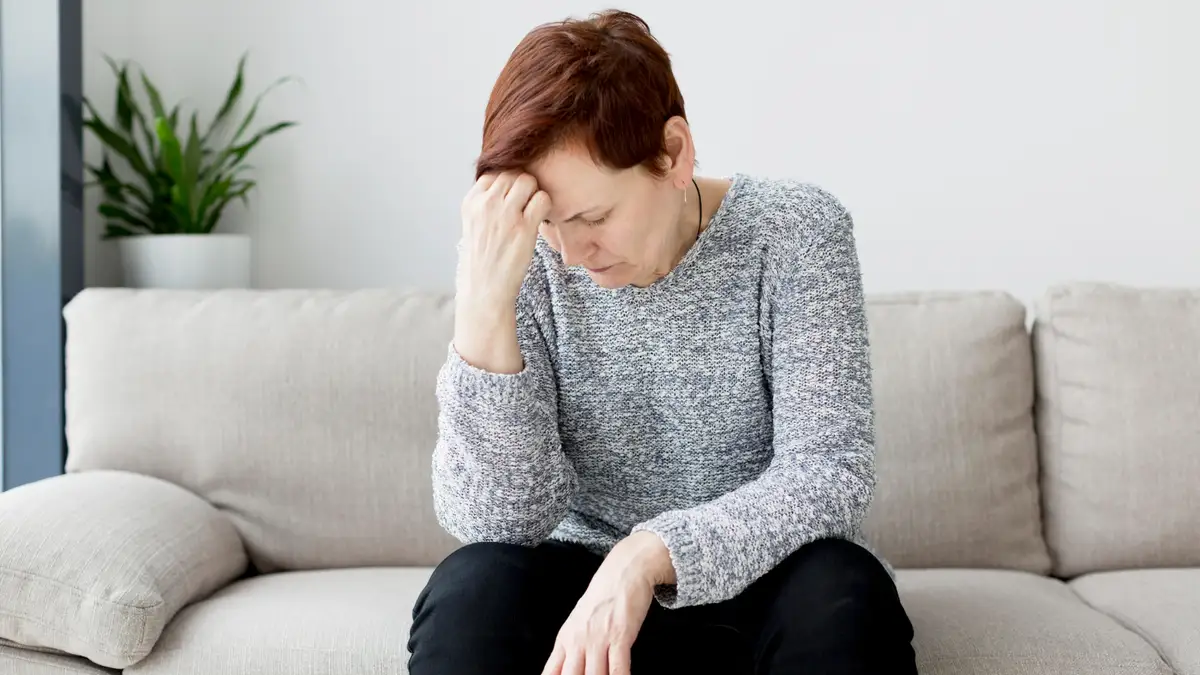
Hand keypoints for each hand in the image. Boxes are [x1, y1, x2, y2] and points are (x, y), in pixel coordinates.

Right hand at [456, 171, 550, 308]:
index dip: (507, 182)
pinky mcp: (524, 227)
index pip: (494, 172)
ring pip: (528, 181)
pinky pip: (543, 199)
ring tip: (533, 210)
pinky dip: (546, 205)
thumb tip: (506, 186)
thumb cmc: (482, 260)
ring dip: (535, 192)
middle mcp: (486, 204)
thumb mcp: (473, 225)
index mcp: (471, 202)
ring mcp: (505, 214)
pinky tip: (540, 218)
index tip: (512, 198)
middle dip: (523, 185)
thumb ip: (485, 203)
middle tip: (526, 204)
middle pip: (512, 173)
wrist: (484, 289)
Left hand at [541, 532, 673, 674]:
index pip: (551, 674)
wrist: (623, 572)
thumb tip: (561, 672)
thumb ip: (570, 650)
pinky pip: (619, 668)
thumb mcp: (577, 624)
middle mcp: (578, 641)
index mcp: (565, 640)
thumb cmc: (601, 599)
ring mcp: (599, 639)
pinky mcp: (620, 636)